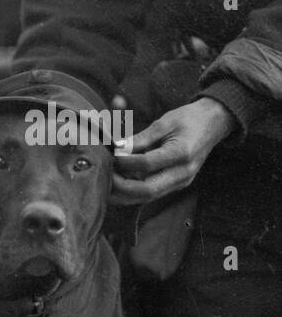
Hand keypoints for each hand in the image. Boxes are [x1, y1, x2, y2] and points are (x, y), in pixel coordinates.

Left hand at [111, 97, 234, 204]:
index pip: (147, 164)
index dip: (125, 162)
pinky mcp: (176, 184)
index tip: (111, 156)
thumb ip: (141, 138)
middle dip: (121, 187)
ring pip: (147, 197)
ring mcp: (181, 182)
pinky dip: (132, 192)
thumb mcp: (165, 122)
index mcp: (182, 153)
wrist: (214, 123)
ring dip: (124, 194)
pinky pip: (151, 194)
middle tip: (103, 177)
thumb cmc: (189, 119)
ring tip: (106, 184)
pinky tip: (118, 184)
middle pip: (147, 190)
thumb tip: (116, 148)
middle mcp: (183, 173)